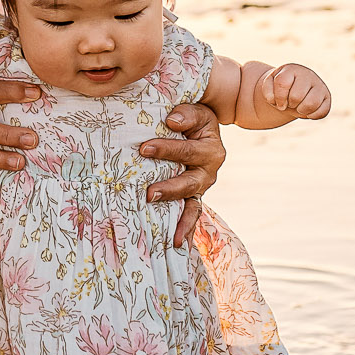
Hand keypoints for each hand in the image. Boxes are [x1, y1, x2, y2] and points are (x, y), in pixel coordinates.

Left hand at [140, 100, 226, 248]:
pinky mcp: (194, 196)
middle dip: (169, 188)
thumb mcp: (195, 111)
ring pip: (191, 201)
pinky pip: (192, 214)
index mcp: (210, 147)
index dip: (166, 149)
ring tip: (161, 221)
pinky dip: (186, 228)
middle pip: (190, 181)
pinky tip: (177, 243)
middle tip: (148, 193)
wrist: (200, 129)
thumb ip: (185, 114)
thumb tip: (171, 121)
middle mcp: (209, 170)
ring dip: (176, 212)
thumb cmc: (192, 119)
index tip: (144, 148)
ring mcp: (202, 185)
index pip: (187, 150)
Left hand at [259, 63, 331, 120]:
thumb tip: (277, 101)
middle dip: (290, 104)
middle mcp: (307, 74)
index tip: (278, 102)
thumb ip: (268, 91)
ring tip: (298, 107)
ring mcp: (319, 85)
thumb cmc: (280, 89)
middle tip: (290, 102)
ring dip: (301, 110)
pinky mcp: (327, 97)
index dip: (278, 98)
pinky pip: (323, 111)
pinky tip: (307, 111)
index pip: (282, 83)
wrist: (292, 90)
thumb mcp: (269, 87)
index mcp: (291, 69)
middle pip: (296, 96)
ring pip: (311, 103)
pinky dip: (312, 115)